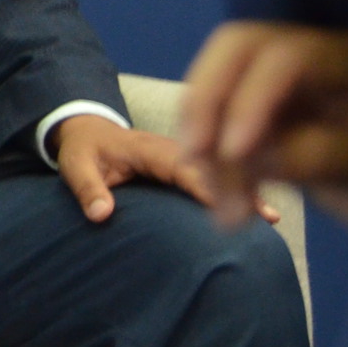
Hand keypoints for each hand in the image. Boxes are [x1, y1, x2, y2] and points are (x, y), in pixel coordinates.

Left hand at [48, 113, 273, 225]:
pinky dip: (237, 186)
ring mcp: (183, 155)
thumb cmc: (84, 150)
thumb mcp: (75, 165)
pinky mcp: (189, 164)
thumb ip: (87, 188)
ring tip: (272, 216)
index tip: (225, 205)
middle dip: (236, 186)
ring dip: (245, 187)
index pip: (179, 165)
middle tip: (265, 216)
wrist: (89, 130)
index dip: (202, 184)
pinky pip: (214, 171)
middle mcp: (172, 148)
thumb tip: (101, 214)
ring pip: (217, 166)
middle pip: (209, 165)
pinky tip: (260, 209)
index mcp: (147, 147)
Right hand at [180, 21, 347, 226]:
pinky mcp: (250, 106)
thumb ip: (314, 155)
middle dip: (204, 103)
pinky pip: (214, 121)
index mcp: (338, 57)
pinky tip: (224, 201)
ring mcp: (270, 77)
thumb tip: (246, 155)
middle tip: (193, 156)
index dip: (251, 99)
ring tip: (224, 211)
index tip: (234, 152)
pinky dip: (211, 162)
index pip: (284, 58)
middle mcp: (298, 52)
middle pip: (233, 52)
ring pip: (213, 89)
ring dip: (205, 147)